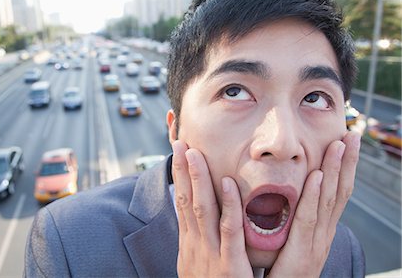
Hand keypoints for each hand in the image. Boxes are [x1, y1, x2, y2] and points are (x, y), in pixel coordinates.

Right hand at [172, 140, 253, 277]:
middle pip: (186, 200)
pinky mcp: (230, 266)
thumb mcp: (198, 262)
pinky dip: (228, 206)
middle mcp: (195, 244)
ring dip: (198, 180)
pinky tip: (228, 184)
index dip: (179, 176)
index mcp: (190, 243)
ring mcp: (210, 254)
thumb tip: (193, 215)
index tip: (178, 152)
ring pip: (202, 210)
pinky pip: (229, 231)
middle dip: (182, 171)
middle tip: (180, 143)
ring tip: (195, 154)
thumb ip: (198, 238)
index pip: (182, 202)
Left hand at [268, 131, 360, 277]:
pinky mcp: (301, 252)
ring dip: (335, 170)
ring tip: (339, 144)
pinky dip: (314, 195)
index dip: (344, 168)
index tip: (345, 142)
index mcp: (322, 230)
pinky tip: (318, 174)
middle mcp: (324, 234)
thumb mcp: (293, 240)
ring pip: (328, 200)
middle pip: (339, 192)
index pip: (337, 193)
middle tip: (351, 134)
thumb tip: (292, 194)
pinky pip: (308, 219)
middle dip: (346, 162)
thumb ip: (294, 219)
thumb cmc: (283, 270)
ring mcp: (316, 243)